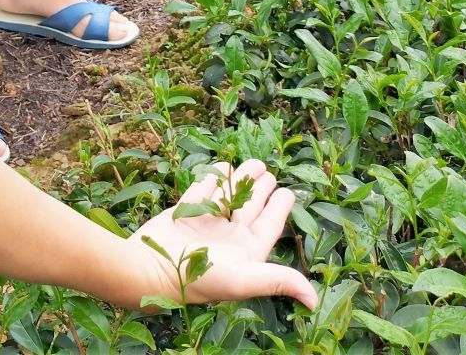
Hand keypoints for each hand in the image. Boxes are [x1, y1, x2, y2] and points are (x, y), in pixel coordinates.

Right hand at [130, 159, 316, 309]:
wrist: (150, 269)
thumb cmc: (199, 278)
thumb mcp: (244, 279)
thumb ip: (279, 281)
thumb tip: (314, 301)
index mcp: (246, 251)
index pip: (269, 225)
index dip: (280, 209)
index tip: (288, 192)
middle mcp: (228, 237)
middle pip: (250, 207)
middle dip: (261, 188)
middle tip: (268, 170)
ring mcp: (205, 225)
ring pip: (228, 197)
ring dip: (239, 180)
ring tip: (252, 163)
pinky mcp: (184, 215)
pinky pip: (201, 192)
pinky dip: (211, 181)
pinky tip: (220, 170)